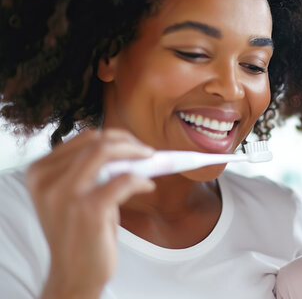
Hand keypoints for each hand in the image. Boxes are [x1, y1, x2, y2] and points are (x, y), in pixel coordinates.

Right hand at [26, 129, 155, 298]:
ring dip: (135, 153)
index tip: (134, 145)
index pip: (83, 138)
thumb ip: (91, 170)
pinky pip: (124, 179)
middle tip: (147, 153)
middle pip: (96, 141)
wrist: (73, 274)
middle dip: (128, 142)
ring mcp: (66, 194)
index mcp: (40, 172)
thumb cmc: (78, 233)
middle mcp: (47, 180)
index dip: (115, 137)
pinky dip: (141, 179)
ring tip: (150, 163)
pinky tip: (147, 186)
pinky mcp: (88, 209)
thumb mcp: (75, 195)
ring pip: (106, 152)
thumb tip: (129, 148)